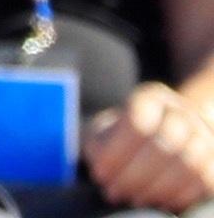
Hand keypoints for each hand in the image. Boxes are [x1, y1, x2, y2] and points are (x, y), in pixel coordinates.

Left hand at [86, 82, 213, 211]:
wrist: (159, 140)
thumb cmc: (121, 138)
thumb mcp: (103, 133)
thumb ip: (98, 143)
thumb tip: (100, 159)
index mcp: (152, 97)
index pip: (138, 123)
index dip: (117, 153)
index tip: (100, 173)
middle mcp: (182, 111)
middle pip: (166, 144)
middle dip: (136, 174)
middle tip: (116, 191)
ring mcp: (205, 134)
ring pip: (189, 164)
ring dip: (158, 188)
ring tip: (135, 198)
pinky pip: (205, 180)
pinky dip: (181, 196)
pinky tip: (159, 202)